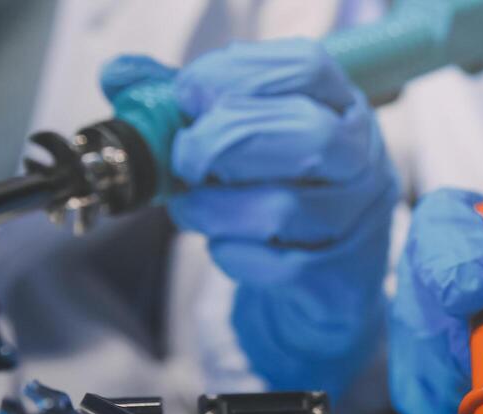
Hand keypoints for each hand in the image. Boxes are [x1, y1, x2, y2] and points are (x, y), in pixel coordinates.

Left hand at [100, 40, 398, 395]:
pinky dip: (231, 253)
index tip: (188, 94)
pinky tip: (222, 244)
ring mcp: (358, 219)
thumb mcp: (244, 133)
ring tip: (189, 208)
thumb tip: (121, 76)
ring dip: (214, 208)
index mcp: (341, 105)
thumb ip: (186, 103)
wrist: (330, 276)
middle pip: (307, 137)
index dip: (239, 74)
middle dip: (225, 142)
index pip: (306, 68)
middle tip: (185, 158)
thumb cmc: (284, 188)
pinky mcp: (340, 275)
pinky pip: (277, 266)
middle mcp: (362, 157)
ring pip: (283, 209)